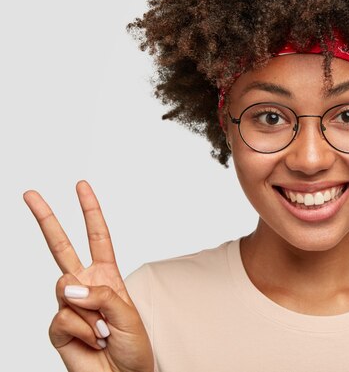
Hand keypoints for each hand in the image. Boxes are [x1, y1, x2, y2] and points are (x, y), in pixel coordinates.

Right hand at [23, 180, 153, 371]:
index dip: (90, 211)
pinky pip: (63, 317)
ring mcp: (69, 305)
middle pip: (60, 246)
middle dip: (46, 218)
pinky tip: (91, 341)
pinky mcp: (58, 327)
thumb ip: (101, 294)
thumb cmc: (134, 346)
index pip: (97, 237)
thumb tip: (68, 287)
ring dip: (91, 313)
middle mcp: (85, 285)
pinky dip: (82, 330)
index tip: (81, 186)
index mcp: (106, 275)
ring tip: (103, 331)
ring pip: (65, 289)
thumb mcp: (128, 313)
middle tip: (30, 194)